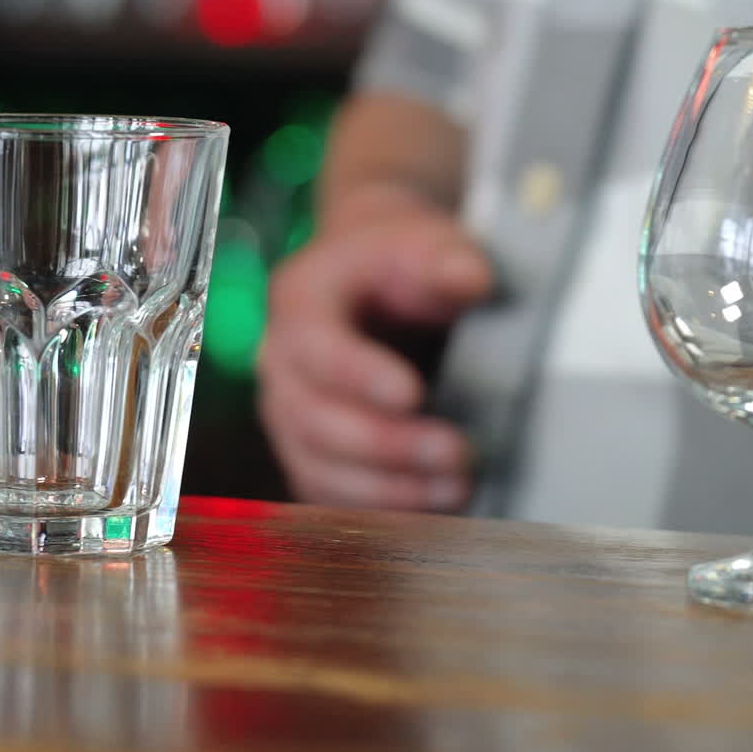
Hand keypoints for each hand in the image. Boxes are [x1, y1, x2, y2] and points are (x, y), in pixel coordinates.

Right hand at [256, 185, 492, 510]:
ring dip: (388, 489)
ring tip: (458, 486)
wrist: (381, 280)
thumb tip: (471, 279)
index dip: (358, 375)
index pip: (315, 345)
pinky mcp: (311, 454)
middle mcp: (281, 362)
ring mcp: (291, 414)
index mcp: (301, 299)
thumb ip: (446, 256)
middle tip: (458, 453)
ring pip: (318, 468)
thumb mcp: (428, 239)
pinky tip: (434, 508)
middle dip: (386, 445)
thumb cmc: (404, 262)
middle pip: (314, 418)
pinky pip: (329, 497)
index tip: (414, 394)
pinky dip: (379, 511)